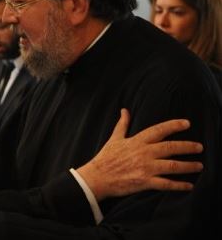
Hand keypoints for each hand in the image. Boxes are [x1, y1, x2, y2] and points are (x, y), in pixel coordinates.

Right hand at [77, 108, 203, 200]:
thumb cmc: (105, 158)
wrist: (97, 177)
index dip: (174, 125)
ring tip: (199, 165)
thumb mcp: (114, 139)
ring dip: (188, 165)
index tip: (187, 123)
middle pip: (170, 147)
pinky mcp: (145, 182)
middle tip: (200, 147)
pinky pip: (166, 184)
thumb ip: (122, 124)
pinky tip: (189, 185)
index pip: (158, 130)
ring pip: (172, 165)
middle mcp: (143, 153)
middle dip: (187, 146)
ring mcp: (145, 168)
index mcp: (137, 141)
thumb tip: (125, 110)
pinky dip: (179, 185)